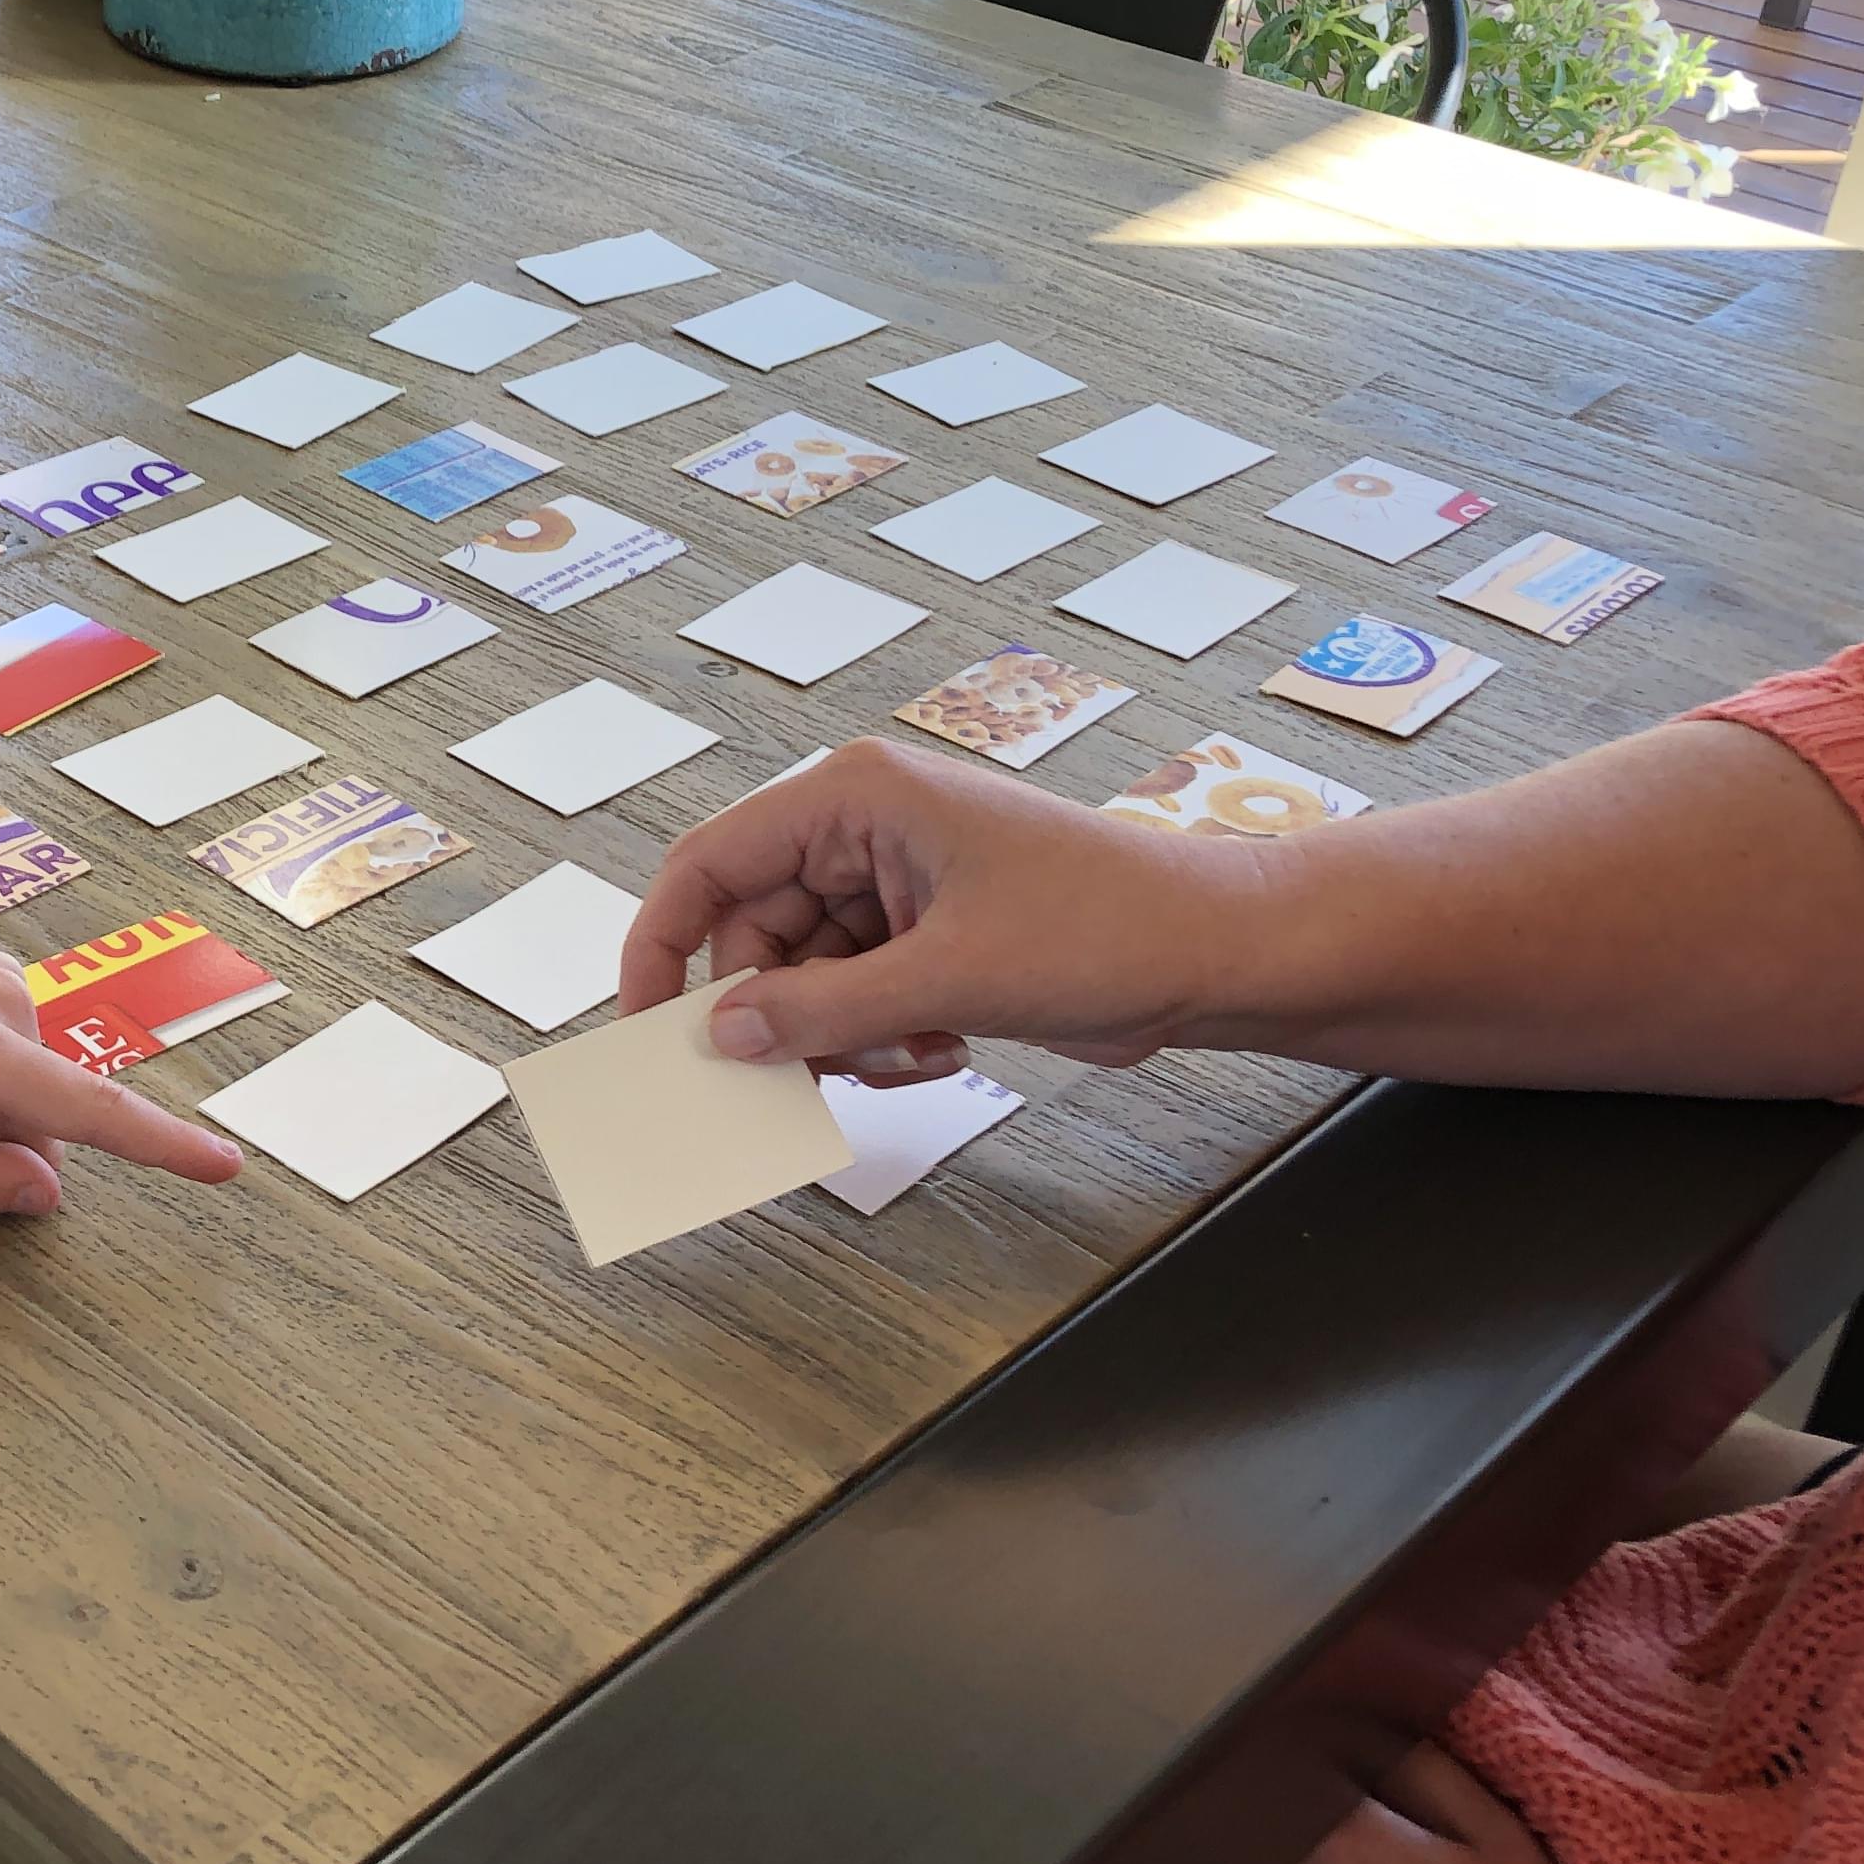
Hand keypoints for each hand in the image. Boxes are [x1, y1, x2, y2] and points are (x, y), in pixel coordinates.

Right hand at [618, 739, 1270, 1079]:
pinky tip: (944, 1047)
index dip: (664, 942)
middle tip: (818, 1066)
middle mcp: (865, 829)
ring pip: (804, 976)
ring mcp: (898, 883)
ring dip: (841, 1033)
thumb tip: (723, 1033)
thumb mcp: (947, 978)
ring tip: (916, 1050)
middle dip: (781, 1010)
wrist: (1216, 954)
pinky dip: (881, 1037)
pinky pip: (855, 995)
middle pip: (754, 932)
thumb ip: (822, 1009)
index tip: (647, 1022)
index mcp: (857, 797)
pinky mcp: (929, 933)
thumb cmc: (1106, 925)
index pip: (712, 862)